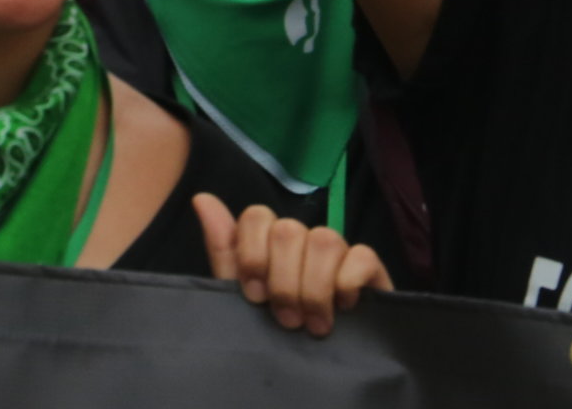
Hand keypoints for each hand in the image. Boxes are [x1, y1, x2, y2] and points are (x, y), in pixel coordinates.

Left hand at [195, 195, 391, 336]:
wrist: (319, 372)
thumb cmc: (276, 334)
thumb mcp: (242, 300)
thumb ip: (224, 251)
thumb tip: (202, 198)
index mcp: (270, 243)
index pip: (257, 216)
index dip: (253, 255)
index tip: (255, 296)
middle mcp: (303, 239)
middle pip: (288, 230)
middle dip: (283, 282)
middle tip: (287, 320)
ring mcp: (338, 251)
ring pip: (324, 239)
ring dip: (314, 288)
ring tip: (314, 324)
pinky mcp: (370, 268)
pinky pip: (362, 255)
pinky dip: (348, 281)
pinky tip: (344, 307)